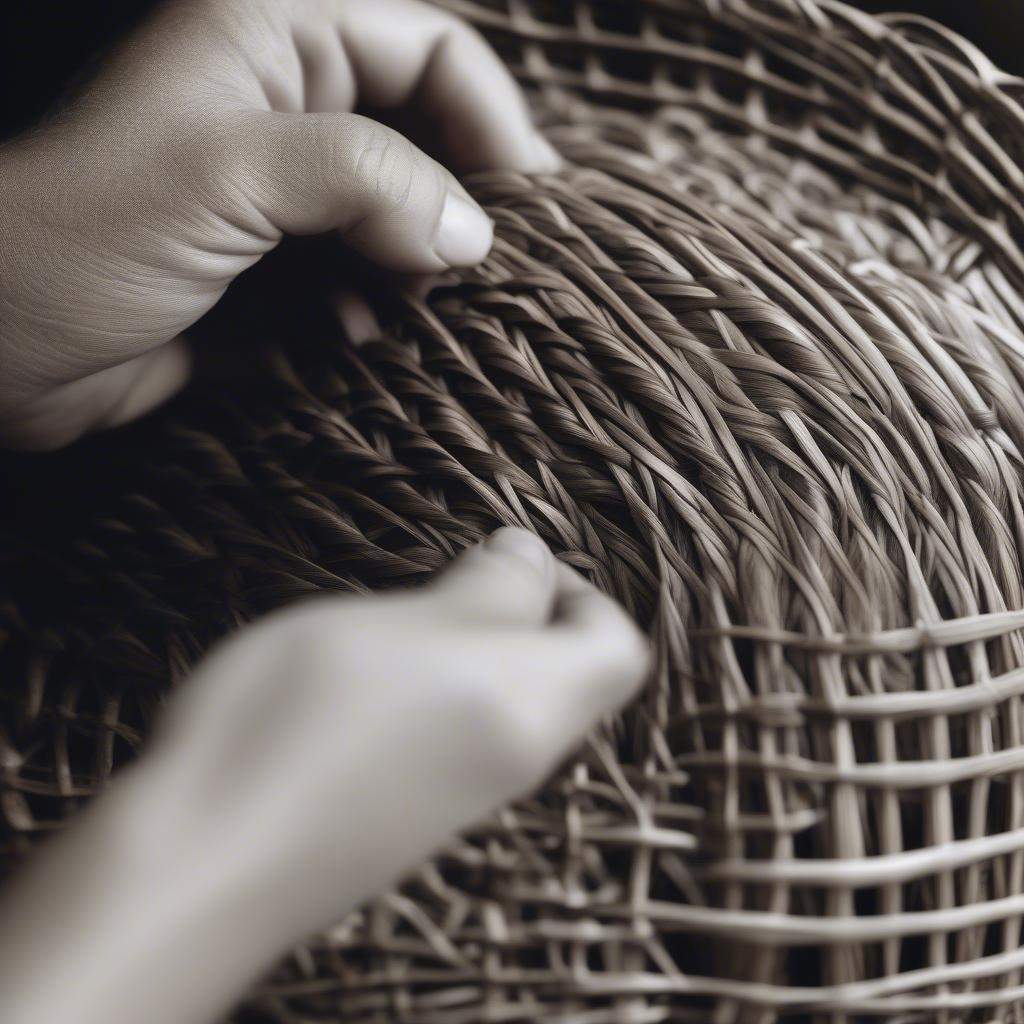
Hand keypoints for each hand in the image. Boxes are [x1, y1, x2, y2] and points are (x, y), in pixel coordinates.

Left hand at [0, 0, 558, 449]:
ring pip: (398, 216)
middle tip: (477, 275)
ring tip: (420, 315)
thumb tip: (470, 229)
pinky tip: (357, 340)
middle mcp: (284, 105)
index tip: (531, 208)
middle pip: (423, 137)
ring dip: (418, 269)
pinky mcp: (270, 267)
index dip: (492, 121)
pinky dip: (374, 311)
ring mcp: (278, 192)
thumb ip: (365, 178)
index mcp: (273, 35)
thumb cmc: (81, 234)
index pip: (430, 49)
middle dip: (458, 206)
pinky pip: (359, 279)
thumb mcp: (228, 174)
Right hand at [0, 530, 647, 1023]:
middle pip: (561, 675)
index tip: (503, 563)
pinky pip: (451, 737)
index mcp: (533, 705)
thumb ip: (487, 592)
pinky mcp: (409, 813)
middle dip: (511, 615)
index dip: (580, 591)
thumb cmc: (303, 724)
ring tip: (382, 631)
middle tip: (435, 589)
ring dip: (460, 652)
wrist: (206, 862)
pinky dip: (426, 694)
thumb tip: (534, 561)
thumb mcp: (403, 623)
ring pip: (500, 703)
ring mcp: (462, 795)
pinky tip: (352, 684)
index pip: (616, 647)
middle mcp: (514, 759)